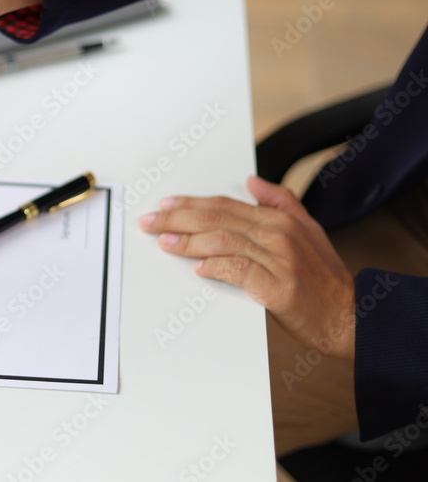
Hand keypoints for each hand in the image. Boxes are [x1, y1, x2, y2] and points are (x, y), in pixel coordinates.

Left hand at [138, 176, 355, 358]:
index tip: (165, 205)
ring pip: (223, 241)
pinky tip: (198, 267)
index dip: (191, 204)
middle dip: (177, 218)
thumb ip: (280, 202)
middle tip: (150, 221)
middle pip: (217, 219)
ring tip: (165, 242)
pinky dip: (216, 266)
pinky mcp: (278, 288)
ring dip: (188, 241)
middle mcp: (277, 235)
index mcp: (280, 220)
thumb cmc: (324, 279)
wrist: (349, 317)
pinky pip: (239, 270)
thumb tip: (253, 182)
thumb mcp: (308, 231)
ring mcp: (279, 261)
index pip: (224, 206)